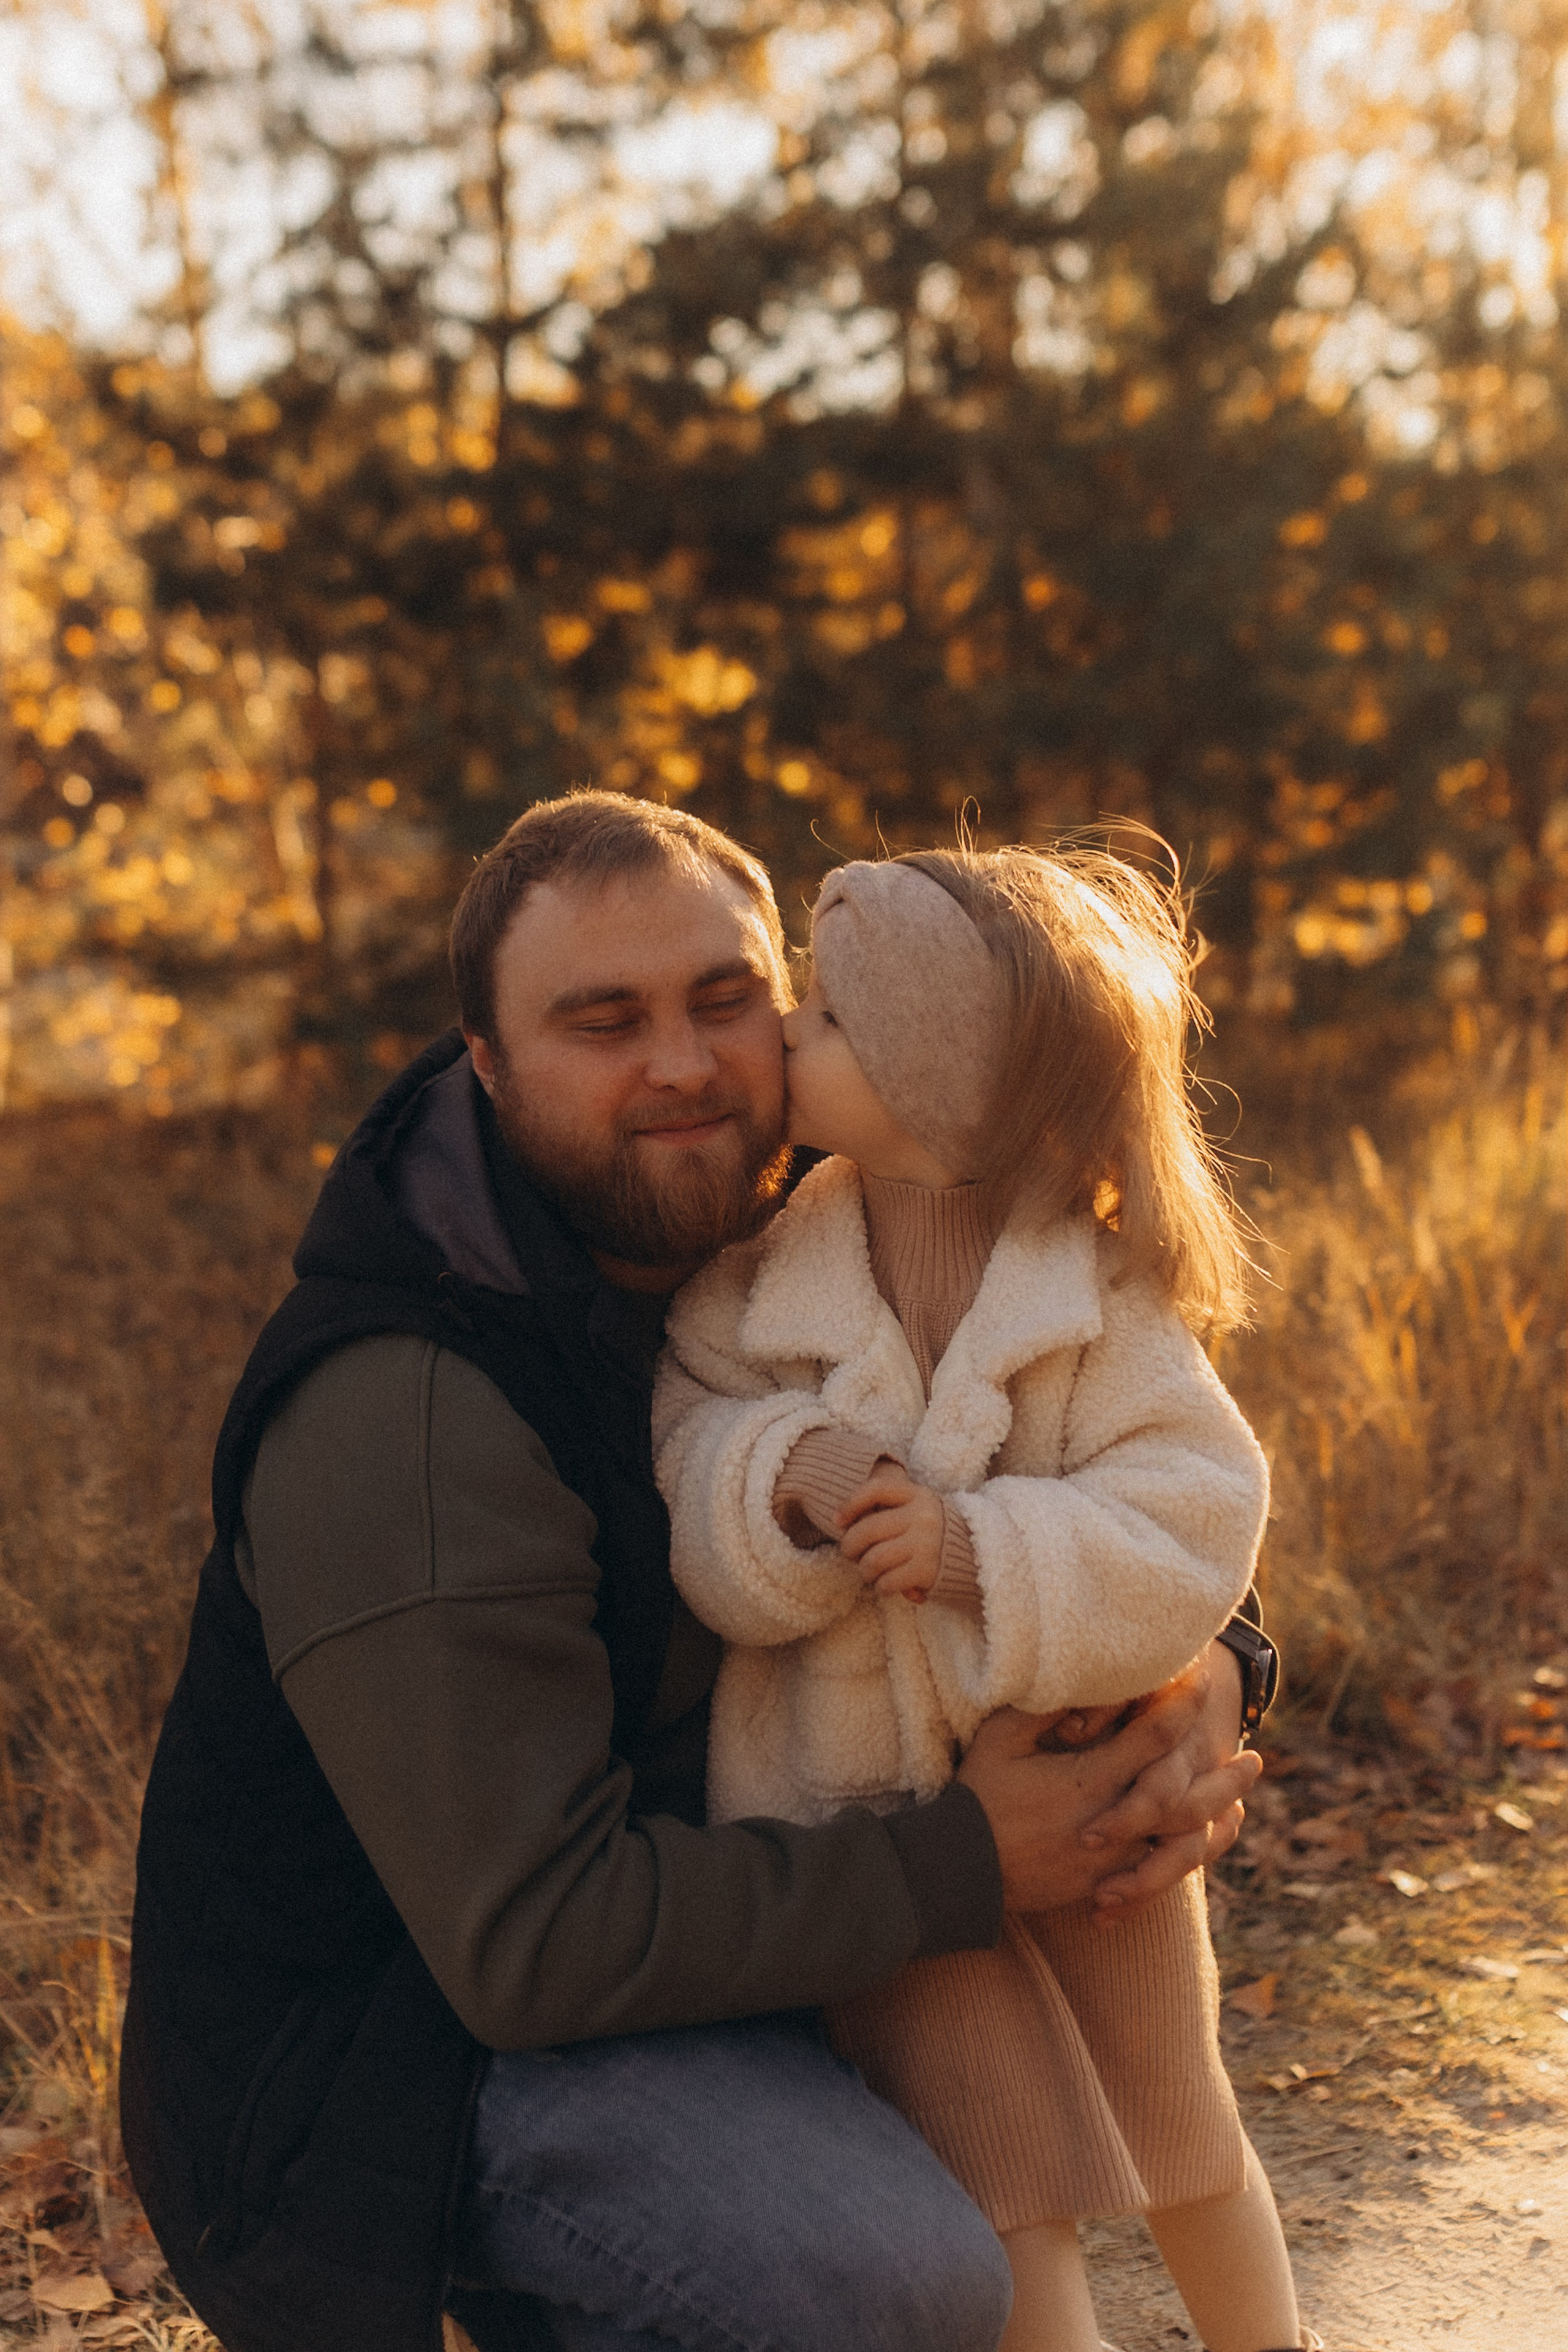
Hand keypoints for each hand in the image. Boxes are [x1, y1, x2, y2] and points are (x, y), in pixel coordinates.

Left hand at [835, 1461, 945, 1601]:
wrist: (978, 1556)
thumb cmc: (934, 1533)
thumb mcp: (918, 1510)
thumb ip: (889, 1510)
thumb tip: (843, 1524)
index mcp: (918, 1495)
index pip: (876, 1489)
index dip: (850, 1503)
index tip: (836, 1520)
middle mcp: (922, 1516)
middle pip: (867, 1529)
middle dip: (850, 1546)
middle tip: (850, 1554)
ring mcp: (926, 1543)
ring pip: (873, 1559)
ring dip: (864, 1571)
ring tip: (868, 1573)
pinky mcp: (928, 1570)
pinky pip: (888, 1581)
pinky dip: (881, 1587)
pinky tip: (885, 1585)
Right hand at [956, 1649, 1258, 1914]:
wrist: (961, 1870)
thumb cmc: (979, 1795)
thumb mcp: (1001, 1738)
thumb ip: (1045, 1707)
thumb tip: (1086, 1679)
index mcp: (1090, 1781)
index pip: (1153, 1738)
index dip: (1180, 1705)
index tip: (1200, 1680)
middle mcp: (1112, 1824)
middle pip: (1186, 1800)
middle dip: (1223, 1777)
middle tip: (1254, 1756)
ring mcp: (1111, 1862)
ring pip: (1182, 1844)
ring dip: (1216, 1818)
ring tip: (1241, 1802)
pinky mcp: (1104, 1885)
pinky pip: (1162, 1875)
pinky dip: (1191, 1856)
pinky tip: (1206, 1840)